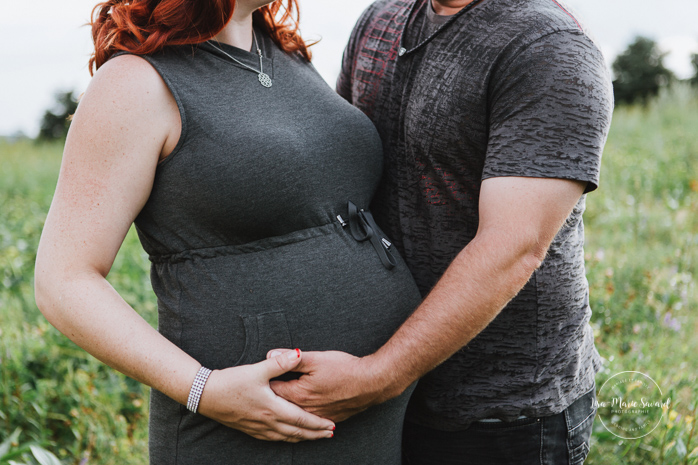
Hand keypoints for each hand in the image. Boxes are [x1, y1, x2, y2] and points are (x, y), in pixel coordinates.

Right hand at [197, 349, 334, 441]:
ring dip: (302, 438)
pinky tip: (288, 437)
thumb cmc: (231, 382)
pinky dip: (286, 439)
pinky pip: (273, 438)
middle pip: (296, 432)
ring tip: (314, 437)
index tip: (332, 425)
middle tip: (330, 434)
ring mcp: (257, 428)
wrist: (206, 395)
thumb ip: (279, 363)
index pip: (301, 420)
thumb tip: (297, 353)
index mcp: (272, 409)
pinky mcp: (249, 429)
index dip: (318, 423)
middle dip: (315, 434)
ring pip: (285, 437)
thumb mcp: (257, 370)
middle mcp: (267, 422)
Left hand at [267, 350, 404, 422]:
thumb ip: (292, 358)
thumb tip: (271, 354)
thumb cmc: (345, 369)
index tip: (254, 382)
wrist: (371, 383)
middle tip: (256, 398)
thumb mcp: (316, 358)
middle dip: (269, 402)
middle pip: (280, 408)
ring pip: (294, 418)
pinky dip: (300, 421)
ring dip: (283, 414)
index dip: (263, 385)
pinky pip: (309, 423)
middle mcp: (306, 409)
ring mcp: (318, 417)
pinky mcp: (329, 419)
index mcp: (299, 394)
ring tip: (271, 412)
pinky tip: (296, 419)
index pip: (272, 391)